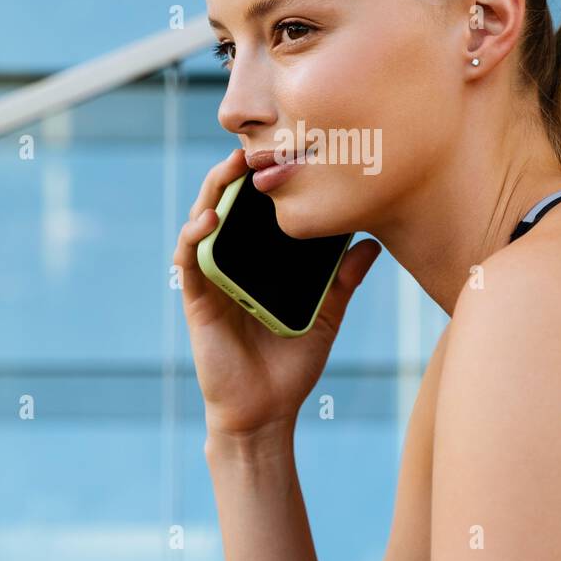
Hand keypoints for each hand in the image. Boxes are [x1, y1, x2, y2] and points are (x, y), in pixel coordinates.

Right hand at [172, 147, 381, 436]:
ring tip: (233, 167)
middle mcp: (230, 264)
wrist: (265, 413)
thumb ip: (343, 279)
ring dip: (214, 192)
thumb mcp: (327, 314)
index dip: (263, 180)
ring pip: (202, 222)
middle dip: (236, 173)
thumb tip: (372, 243)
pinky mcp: (196, 301)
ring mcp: (210, 280)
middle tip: (256, 147)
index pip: (256, 211)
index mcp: (258, 263)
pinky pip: (188, 262)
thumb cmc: (291, 365)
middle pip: (226, 206)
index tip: (284, 151)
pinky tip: (210, 220)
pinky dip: (194, 237)